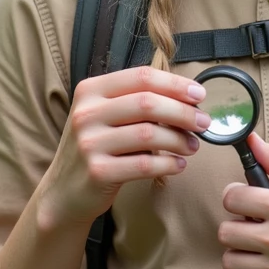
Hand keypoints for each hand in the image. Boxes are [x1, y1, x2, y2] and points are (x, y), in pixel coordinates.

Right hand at [37, 66, 210, 230]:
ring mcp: (89, 143)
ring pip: (149, 134)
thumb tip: (189, 98)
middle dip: (183, 112)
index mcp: (90, 90)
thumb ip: (136, 102)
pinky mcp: (97, 172)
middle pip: (147, 103)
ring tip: (193, 146)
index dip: (175, 84)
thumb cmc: (96, 148)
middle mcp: (86, 113)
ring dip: (180, 140)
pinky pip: (144, 164)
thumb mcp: (105, 116)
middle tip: (204, 123)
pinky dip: (168, 164)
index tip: (199, 95)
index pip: (141, 77)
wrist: (64, 191)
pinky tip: (178, 165)